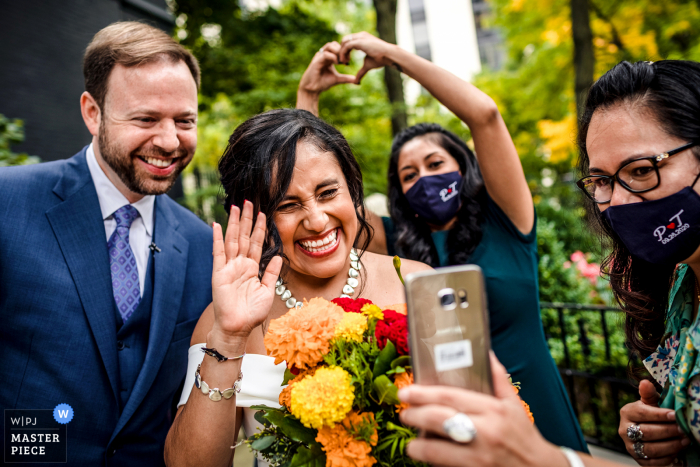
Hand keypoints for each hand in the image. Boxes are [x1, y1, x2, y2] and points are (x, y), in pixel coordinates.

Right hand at [210, 201, 282, 342]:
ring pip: (232, 240)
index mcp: (252, 268)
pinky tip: (217, 225)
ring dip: (233, 224)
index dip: (259, 229)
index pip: (256, 244)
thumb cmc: (252, 313)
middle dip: (247, 220)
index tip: (264, 213)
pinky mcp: (219, 273)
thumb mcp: (268, 291)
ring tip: (236, 207)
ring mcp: (229, 268)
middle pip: (243, 237)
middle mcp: (240, 265)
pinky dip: (217, 239)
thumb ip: (272, 273)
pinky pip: (218, 253)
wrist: (238, 328)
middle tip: (249, 202)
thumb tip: (278, 255)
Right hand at [298, 41, 355, 95]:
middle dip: (342, 50)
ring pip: (329, 46)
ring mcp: (319, 57)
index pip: (337, 47)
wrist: (312, 89)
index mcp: (328, 57)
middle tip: (347, 60)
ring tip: (343, 61)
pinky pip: (325, 54)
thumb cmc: (322, 83)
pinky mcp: (316, 61)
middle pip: (334, 44)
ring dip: (338, 51)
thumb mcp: (337, 79)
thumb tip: (357, 80)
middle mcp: (323, 55)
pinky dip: (333, 57)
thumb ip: (346, 78)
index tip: (349, 60)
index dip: (344, 51)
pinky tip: (338, 63)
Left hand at [338, 32, 396, 83]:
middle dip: (341, 51)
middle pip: (344, 40)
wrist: (389, 55)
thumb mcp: (367, 65)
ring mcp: (360, 37)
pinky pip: (346, 45)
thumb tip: (356, 81)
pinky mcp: (359, 41)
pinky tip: (345, 61)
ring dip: (341, 52)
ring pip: (344, 42)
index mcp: (362, 39)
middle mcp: (360, 36)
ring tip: (344, 62)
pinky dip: (343, 53)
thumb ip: (361, 71)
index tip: (346, 62)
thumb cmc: (381, 59)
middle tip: (343, 62)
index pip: (348, 41)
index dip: (345, 51)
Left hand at [398, 353, 564, 466]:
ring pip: (437, 449)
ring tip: (412, 442)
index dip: (423, 393)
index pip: (450, 396)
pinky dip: (433, 461)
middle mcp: (485, 432)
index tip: (406, 391)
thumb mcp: (513, 404)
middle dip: (415, 415)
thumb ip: (498, 379)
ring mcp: (480, 456)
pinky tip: (427, 456)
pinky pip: (445, 465)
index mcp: (493, 410)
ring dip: (418, 445)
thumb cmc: (523, 435)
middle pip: (438, 419)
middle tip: (404, 413)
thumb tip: (487, 353)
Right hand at [619, 380, 688, 464]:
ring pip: (650, 448)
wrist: (647, 433)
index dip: (659, 415)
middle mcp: (624, 430)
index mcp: (626, 412)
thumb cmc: (651, 414)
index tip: (674, 415)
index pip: (641, 413)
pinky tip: (678, 451)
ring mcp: (630, 446)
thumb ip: (649, 394)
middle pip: (646, 432)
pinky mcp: (638, 459)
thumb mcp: (650, 403)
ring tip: (685, 440)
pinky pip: (653, 462)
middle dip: (668, 431)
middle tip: (683, 429)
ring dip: (671, 445)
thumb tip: (645, 382)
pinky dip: (668, 457)